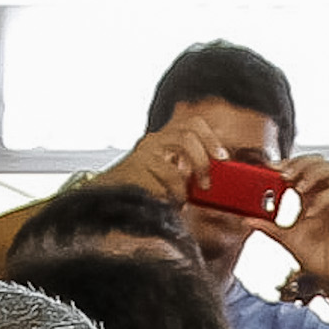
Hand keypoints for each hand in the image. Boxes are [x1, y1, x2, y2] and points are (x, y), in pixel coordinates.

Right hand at [99, 121, 222, 206]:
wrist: (105, 193)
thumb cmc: (140, 184)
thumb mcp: (166, 169)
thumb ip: (187, 167)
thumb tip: (217, 174)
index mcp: (164, 138)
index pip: (192, 124)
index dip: (211, 138)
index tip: (223, 158)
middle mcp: (152, 142)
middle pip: (186, 137)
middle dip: (202, 163)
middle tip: (205, 184)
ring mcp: (141, 157)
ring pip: (174, 172)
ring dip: (182, 192)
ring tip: (179, 201)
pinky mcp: (132, 174)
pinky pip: (159, 190)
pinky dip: (166, 201)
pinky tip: (163, 204)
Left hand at [252, 153, 328, 295]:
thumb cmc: (315, 257)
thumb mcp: (287, 240)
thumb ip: (269, 228)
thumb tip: (246, 220)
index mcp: (310, 198)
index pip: (302, 170)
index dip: (287, 165)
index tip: (269, 168)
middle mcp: (325, 196)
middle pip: (319, 162)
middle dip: (300, 163)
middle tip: (283, 174)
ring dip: (312, 174)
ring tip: (297, 187)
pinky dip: (321, 200)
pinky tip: (309, 213)